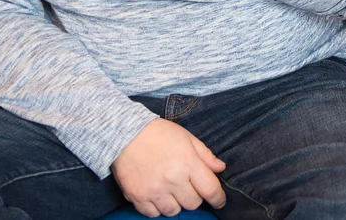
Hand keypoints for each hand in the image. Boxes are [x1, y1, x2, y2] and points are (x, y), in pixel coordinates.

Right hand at [112, 118, 226, 217]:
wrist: (124, 133)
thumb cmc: (158, 133)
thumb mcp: (187, 137)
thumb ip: (205, 155)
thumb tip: (220, 168)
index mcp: (187, 163)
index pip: (210, 190)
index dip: (218, 198)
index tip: (218, 200)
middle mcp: (172, 179)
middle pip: (193, 203)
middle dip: (194, 196)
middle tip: (187, 185)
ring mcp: (154, 190)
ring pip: (174, 211)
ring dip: (176, 203)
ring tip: (170, 189)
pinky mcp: (137, 197)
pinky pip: (153, 214)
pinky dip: (157, 207)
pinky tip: (156, 194)